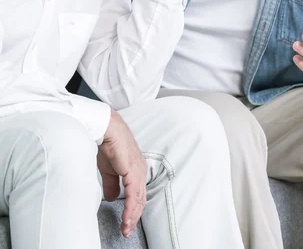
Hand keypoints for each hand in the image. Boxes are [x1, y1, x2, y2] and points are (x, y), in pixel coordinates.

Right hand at [98, 110, 146, 237]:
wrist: (105, 128)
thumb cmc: (107, 143)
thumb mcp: (108, 168)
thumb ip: (112, 183)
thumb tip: (112, 196)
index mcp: (136, 169)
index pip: (137, 194)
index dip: (133, 209)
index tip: (126, 223)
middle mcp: (140, 170)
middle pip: (141, 199)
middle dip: (134, 216)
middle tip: (126, 230)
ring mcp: (138, 170)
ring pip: (139, 199)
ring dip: (132, 216)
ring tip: (125, 229)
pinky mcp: (133, 170)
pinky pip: (133, 194)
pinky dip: (130, 208)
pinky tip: (126, 218)